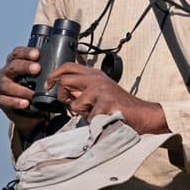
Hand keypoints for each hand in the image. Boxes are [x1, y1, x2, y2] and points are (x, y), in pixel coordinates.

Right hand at [0, 46, 43, 134]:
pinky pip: (5, 100)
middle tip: (37, 69)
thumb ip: (46, 67)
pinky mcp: (1, 100)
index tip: (37, 54)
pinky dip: (15, 102)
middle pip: (12, 66)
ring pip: (7, 85)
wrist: (29, 110)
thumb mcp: (40, 76)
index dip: (26, 52)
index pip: (17, 53)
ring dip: (21, 89)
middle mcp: (6, 72)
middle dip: (24, 67)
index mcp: (15, 62)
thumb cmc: (34, 87)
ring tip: (33, 93)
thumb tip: (64, 58)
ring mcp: (2, 86)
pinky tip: (26, 103)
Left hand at [46, 63, 168, 134]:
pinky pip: (88, 117)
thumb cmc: (119, 106)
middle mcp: (97, 79)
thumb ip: (82, 91)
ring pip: (75, 103)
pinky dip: (94, 122)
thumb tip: (65, 93)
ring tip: (95, 113)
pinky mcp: (106, 103)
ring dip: (82, 113)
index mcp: (95, 75)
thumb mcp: (99, 93)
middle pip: (65, 80)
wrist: (140, 114)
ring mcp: (101, 90)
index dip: (54, 74)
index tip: (48, 84)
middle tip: (69, 104)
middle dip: (62, 96)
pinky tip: (104, 119)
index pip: (68, 66)